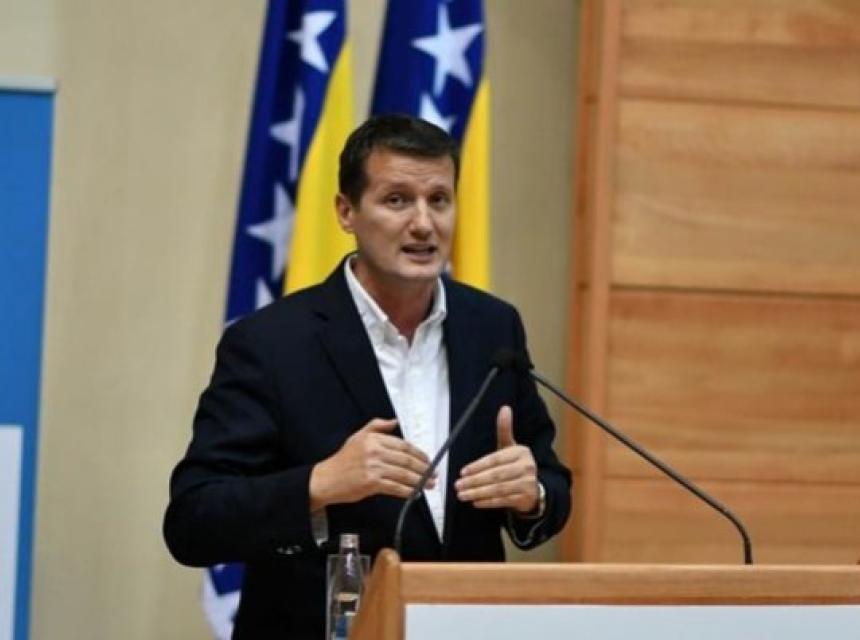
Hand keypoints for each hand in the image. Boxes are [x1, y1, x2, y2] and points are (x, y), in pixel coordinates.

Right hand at [309, 418, 435, 509]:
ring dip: (420, 480)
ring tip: (429, 484)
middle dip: (423, 468)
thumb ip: (377, 426)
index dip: (419, 453)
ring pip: (404, 474)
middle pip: (406, 460)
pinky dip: (408, 491)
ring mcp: (373, 468)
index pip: (403, 445)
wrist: (326, 479)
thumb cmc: (342, 460)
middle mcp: (374, 452)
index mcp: (373, 439)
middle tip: (432, 473)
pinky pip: (395, 487)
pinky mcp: (372, 484)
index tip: (427, 459)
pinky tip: (415, 493)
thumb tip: (394, 422)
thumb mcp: (358, 436)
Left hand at [455, 406, 538, 513]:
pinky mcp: (526, 499)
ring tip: (462, 494)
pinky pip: (503, 500)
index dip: (478, 466)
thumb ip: (505, 429)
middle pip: (496, 475)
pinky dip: (488, 502)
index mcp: (521, 452)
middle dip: (475, 481)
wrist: (534, 488)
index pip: (495, 459)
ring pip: (498, 489)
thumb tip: (504, 408)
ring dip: (478, 492)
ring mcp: (527, 484)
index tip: (462, 472)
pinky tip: (475, 502)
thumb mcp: (510, 447)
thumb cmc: (516, 465)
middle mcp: (526, 467)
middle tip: (458, 485)